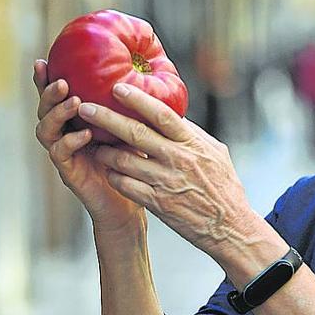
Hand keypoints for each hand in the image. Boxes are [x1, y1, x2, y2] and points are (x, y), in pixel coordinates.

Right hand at [33, 59, 145, 233]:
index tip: (43, 59)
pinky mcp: (68, 172)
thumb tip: (145, 70)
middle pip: (43, 109)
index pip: (55, 95)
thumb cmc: (132, 158)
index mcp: (74, 119)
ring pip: (45, 130)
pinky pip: (60, 153)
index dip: (44, 79)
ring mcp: (63, 153)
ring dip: (57, 114)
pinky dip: (70, 141)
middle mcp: (63, 133)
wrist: (129, 200)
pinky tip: (83, 134)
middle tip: (62, 82)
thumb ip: (127, 105)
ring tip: (73, 102)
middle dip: (48, 93)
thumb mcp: (131, 126)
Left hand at [77, 82, 262, 260]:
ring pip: (123, 161)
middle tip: (85, 108)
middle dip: (106, 118)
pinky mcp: (157, 203)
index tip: (118, 88)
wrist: (230, 226)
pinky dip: (114, 176)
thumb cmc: (224, 187)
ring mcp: (165, 182)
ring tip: (94, 143)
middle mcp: (177, 159)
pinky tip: (109, 172)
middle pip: (135, 134)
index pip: (162, 115)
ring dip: (105, 151)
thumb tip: (174, 115)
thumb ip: (192, 134)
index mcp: (192, 143)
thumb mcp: (215, 153)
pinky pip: (126, 185)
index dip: (138, 99)